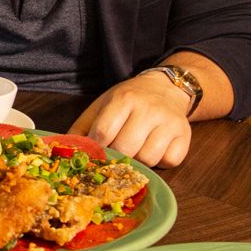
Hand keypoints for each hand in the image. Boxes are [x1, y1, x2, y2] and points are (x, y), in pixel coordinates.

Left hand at [69, 73, 192, 166]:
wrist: (166, 88)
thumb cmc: (129, 101)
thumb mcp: (103, 104)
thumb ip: (83, 127)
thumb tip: (65, 151)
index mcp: (124, 99)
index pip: (104, 132)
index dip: (96, 148)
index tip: (95, 152)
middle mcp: (148, 109)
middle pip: (126, 149)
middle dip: (117, 157)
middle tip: (117, 153)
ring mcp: (169, 122)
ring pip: (149, 158)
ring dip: (139, 161)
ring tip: (136, 150)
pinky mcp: (185, 135)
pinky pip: (170, 161)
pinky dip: (160, 162)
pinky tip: (155, 150)